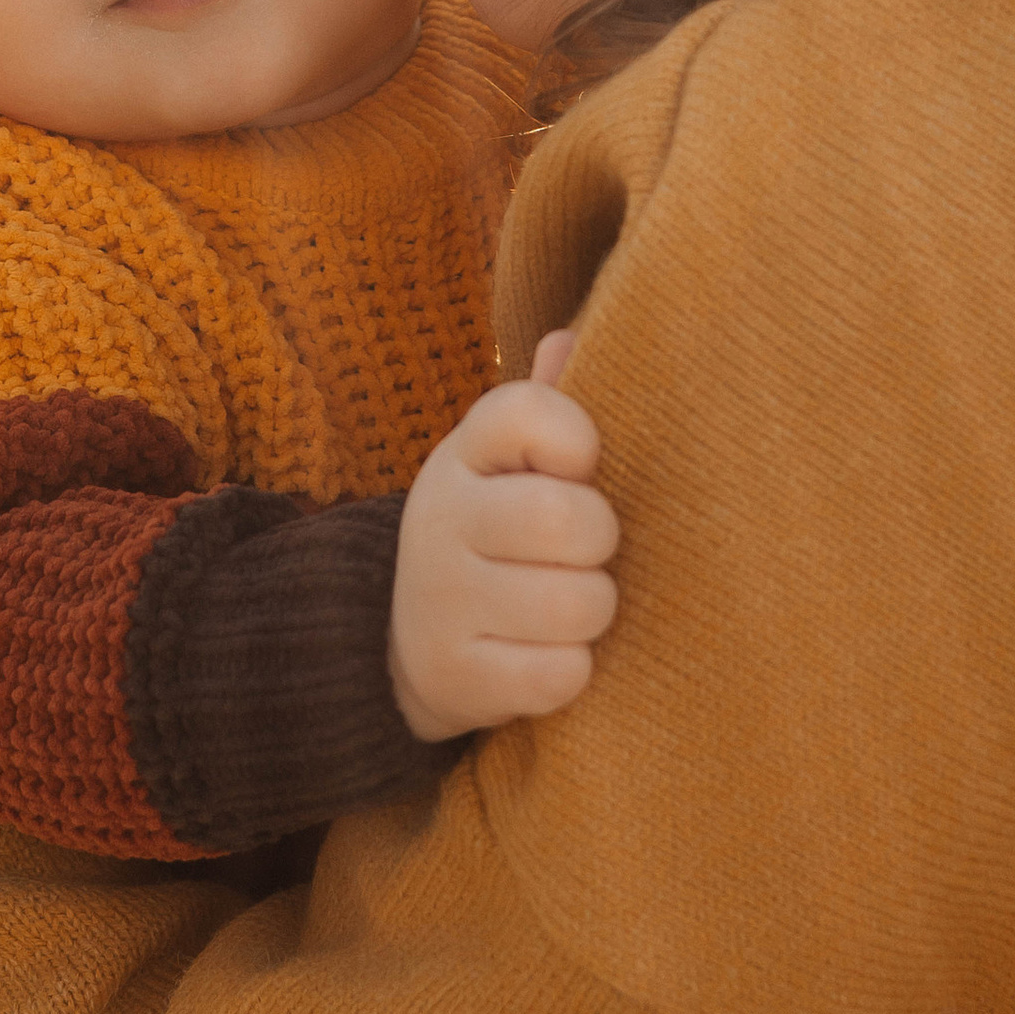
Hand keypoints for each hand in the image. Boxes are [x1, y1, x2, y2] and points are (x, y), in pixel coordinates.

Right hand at [388, 331, 619, 743]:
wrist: (413, 642)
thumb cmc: (498, 534)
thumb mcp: (512, 464)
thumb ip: (549, 406)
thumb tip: (570, 338)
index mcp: (465, 451)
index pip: (531, 410)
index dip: (580, 442)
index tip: (580, 469)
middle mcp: (441, 517)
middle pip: (568, 519)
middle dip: (601, 543)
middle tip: (586, 553)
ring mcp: (441, 599)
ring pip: (577, 604)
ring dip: (594, 612)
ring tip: (570, 606)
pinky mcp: (454, 675)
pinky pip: (559, 675)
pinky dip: (572, 672)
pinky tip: (547, 656)